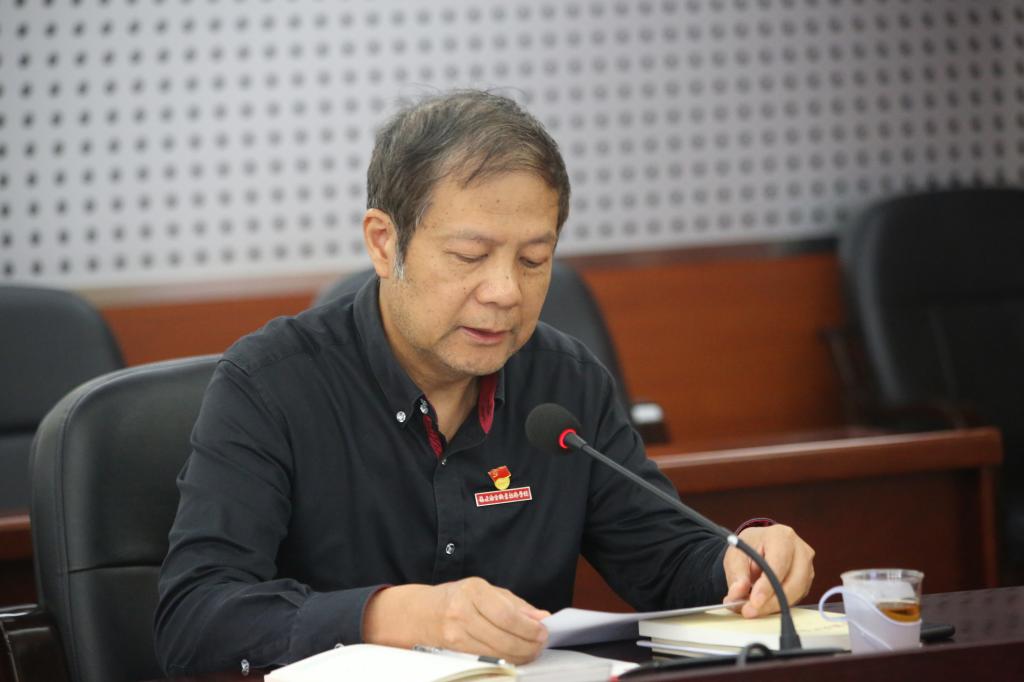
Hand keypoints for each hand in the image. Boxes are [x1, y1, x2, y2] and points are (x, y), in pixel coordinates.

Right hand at [362, 577, 549, 664]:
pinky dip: (504, 660)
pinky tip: (513, 656)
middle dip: (529, 645)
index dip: (529, 628)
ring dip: (520, 655)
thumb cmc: (457, 597)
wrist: (421, 613)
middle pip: (504, 638)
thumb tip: (541, 617)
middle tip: (540, 643)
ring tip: (531, 650)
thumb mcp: (486, 590)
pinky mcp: (454, 652)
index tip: (543, 631)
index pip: (508, 615)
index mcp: (473, 591)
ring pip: (497, 654)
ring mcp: (456, 635)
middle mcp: (462, 613)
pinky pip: (486, 660)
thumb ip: (515, 604)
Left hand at [722, 524, 814, 617]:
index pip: (779, 563)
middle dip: (771, 601)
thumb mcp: (735, 555)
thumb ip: (736, 574)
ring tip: (752, 610)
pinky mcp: (807, 581)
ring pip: (797, 593)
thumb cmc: (749, 547)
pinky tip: (763, 606)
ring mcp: (808, 566)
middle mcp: (801, 550)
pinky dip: (779, 605)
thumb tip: (737, 593)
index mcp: (782, 536)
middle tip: (750, 611)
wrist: (759, 546)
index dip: (767, 585)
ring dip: (774, 606)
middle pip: (794, 582)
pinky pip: (796, 598)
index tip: (754, 601)